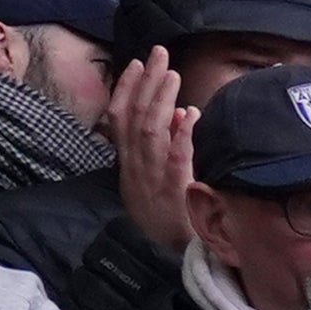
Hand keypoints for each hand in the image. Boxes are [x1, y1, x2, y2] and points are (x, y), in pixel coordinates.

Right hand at [107, 54, 196, 256]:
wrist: (177, 255)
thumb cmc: (173, 216)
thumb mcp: (158, 180)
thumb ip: (166, 147)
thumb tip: (179, 113)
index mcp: (129, 163)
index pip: (121, 118)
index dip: (127, 88)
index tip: (136, 64)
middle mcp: (136, 166)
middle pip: (135, 116)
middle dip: (145, 82)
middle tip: (158, 53)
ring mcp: (153, 177)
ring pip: (151, 130)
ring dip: (161, 99)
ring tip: (171, 74)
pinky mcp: (175, 190)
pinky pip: (176, 157)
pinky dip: (181, 134)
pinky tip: (189, 114)